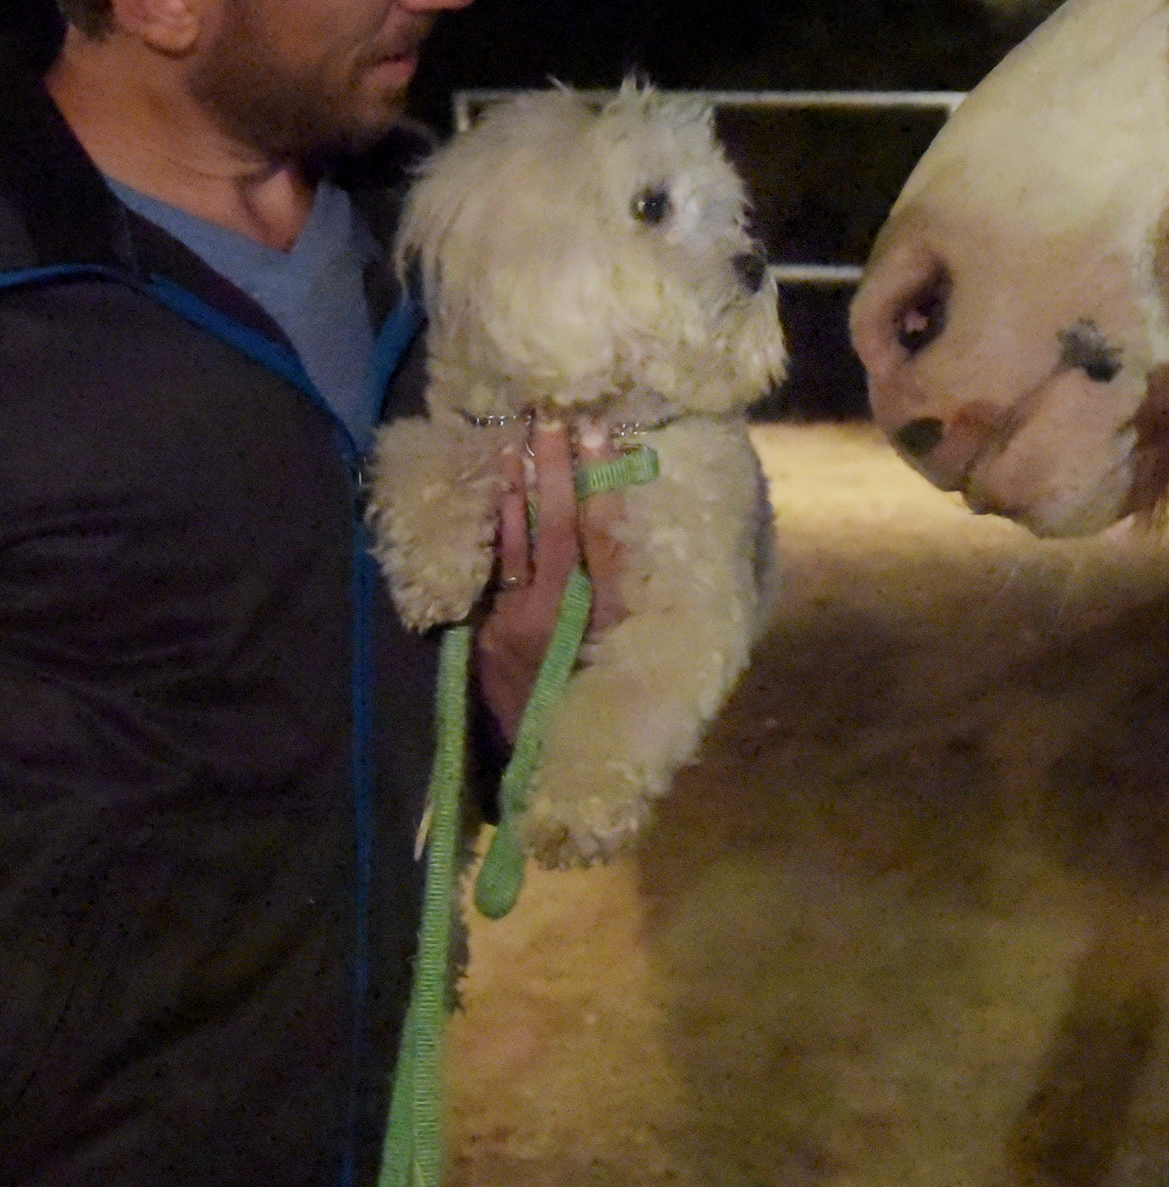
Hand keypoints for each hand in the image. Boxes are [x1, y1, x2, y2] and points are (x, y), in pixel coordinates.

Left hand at [475, 418, 627, 742]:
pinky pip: (493, 566)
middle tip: (558, 418)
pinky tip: (500, 484)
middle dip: (559, 472)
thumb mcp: (631, 659)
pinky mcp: (486, 631)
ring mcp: (515, 624)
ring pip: (520, 544)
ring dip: (523, 486)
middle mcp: (559, 619)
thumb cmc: (599, 708)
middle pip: (559, 531)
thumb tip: (664, 546)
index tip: (605, 435)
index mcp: (607, 624)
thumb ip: (631, 606)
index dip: (605, 487)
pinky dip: (498, 523)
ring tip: (524, 437)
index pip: (607, 544)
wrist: (539, 768)